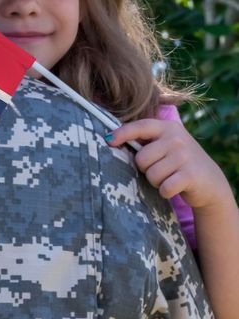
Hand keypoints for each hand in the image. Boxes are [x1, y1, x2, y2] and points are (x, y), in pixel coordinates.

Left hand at [105, 118, 230, 210]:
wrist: (209, 181)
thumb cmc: (178, 162)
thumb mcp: (166, 145)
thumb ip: (146, 141)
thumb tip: (110, 140)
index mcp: (167, 127)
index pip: (141, 127)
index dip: (123, 133)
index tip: (109, 140)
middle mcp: (176, 138)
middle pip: (142, 158)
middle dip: (145, 169)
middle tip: (159, 169)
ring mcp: (184, 156)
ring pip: (152, 175)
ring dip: (156, 182)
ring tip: (168, 177)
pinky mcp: (190, 175)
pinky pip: (164, 187)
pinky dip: (165, 191)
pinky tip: (175, 187)